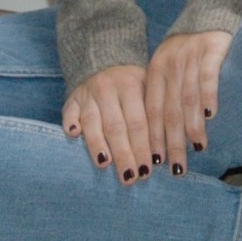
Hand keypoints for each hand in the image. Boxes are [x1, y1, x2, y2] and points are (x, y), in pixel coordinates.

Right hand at [62, 65, 151, 183]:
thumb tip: (173, 149)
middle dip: (123, 154)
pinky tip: (72, 135)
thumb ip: (157, 115)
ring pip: (92, 121)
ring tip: (104, 164)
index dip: (142, 147)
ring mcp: (88, 94)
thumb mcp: (147, 90)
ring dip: (97, 144)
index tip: (147, 171)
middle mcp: (108, 89)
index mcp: (132, 86)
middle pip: (116, 126)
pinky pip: (68, 111)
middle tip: (129, 178)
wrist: (103, 62)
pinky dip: (70, 122)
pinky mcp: (71, 98)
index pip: (138, 122)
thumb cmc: (132, 87)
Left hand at [145, 31, 230, 176]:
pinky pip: (207, 76)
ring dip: (192, 125)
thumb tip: (164, 139)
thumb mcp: (169, 69)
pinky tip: (211, 115)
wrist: (209, 15)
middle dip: (172, 141)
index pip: (151, 111)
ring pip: (187, 97)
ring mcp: (189, 57)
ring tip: (197, 147)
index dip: (153, 137)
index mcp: (154, 72)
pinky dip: (207, 96)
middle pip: (168, 110)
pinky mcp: (211, 49)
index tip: (156, 162)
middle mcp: (169, 65)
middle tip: (177, 167)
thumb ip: (165, 97)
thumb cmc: (189, 53)